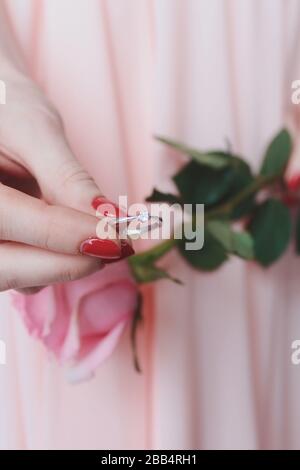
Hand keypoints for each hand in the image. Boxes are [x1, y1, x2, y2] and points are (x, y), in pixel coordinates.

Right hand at [0, 73, 132, 293]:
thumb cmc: (3, 102)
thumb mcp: (34, 129)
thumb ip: (66, 177)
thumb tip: (107, 218)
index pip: (9, 220)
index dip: (67, 234)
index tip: (116, 236)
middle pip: (6, 265)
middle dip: (66, 263)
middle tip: (114, 247)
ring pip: (13, 273)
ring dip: (59, 266)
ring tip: (96, 238)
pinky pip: (16, 267)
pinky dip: (49, 261)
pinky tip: (70, 239)